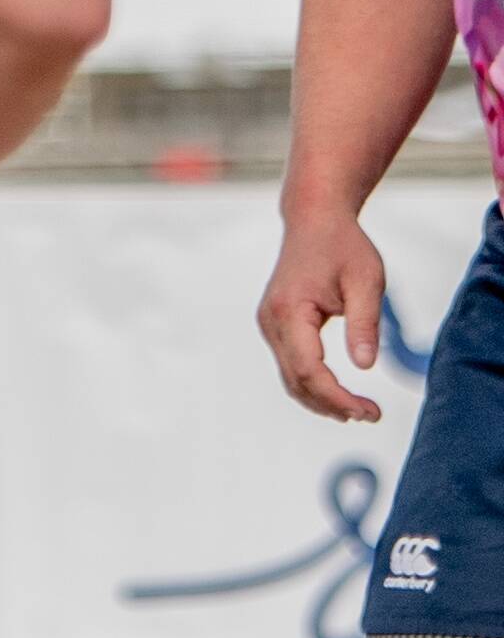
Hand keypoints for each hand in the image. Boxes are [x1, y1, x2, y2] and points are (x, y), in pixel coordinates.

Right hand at [262, 205, 396, 425]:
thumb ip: (365, 324)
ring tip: (356, 411)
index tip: (369, 411)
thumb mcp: (367, 282)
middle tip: (369, 416)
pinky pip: (289, 364)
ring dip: (320, 399)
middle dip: (331, 404)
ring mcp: (268, 325)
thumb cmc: (343, 247)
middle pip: (296, 381)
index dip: (339, 397)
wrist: (313, 221)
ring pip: (290, 378)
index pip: (310, 370)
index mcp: (290, 312)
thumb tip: (365, 367)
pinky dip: (312, 383)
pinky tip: (336, 390)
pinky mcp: (275, 325)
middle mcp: (271, 322)